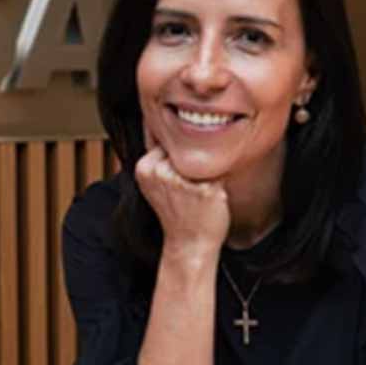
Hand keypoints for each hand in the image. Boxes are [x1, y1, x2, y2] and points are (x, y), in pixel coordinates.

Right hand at [134, 130, 228, 253]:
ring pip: (205, 159)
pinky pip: (220, 171)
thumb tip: (165, 121)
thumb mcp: (157, 181)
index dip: (177, 160)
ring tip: (197, 195)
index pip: (170, 144)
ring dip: (207, 173)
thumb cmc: (177, 211)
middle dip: (193, 166)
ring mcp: (182, 180)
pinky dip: (219, 182)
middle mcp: (160, 171)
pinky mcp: (205, 189)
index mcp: (145, 167)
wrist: (189, 244)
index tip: (175, 182)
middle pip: (188, 150)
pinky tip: (209, 199)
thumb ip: (159, 155)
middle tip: (187, 192)